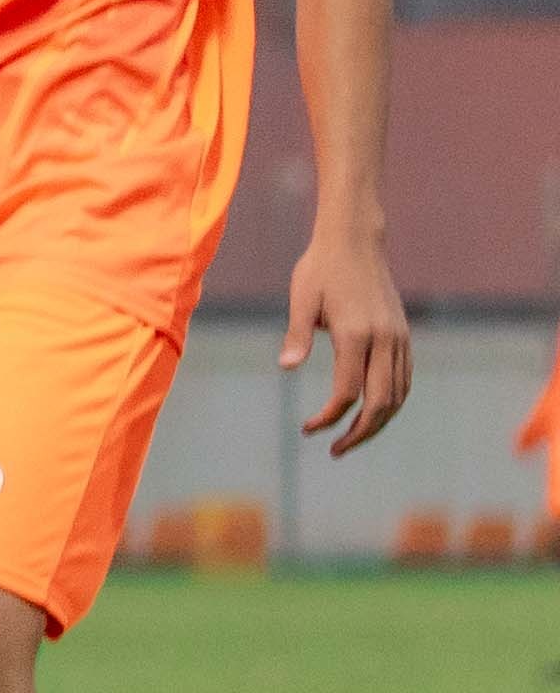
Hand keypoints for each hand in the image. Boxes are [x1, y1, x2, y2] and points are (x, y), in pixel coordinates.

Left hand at [283, 226, 411, 455]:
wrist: (354, 242)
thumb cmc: (319, 269)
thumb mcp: (301, 299)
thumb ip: (296, 335)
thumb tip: (287, 368)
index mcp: (357, 333)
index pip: (348, 391)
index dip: (330, 417)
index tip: (309, 429)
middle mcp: (384, 339)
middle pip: (382, 403)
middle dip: (359, 432)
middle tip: (336, 451)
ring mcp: (399, 338)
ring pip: (398, 395)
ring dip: (378, 423)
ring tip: (351, 438)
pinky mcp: (403, 336)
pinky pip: (404, 379)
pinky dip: (391, 402)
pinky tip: (371, 413)